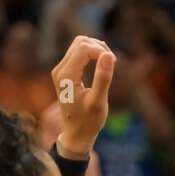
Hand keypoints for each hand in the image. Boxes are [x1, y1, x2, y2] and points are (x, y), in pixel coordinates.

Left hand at [51, 35, 115, 157]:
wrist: (76, 133)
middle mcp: (60, 70)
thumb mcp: (98, 102)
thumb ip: (103, 78)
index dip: (102, 50)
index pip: (84, 48)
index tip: (114, 63)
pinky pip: (79, 52)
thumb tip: (109, 55)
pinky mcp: (65, 71)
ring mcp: (61, 70)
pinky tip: (102, 66)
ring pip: (79, 44)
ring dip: (96, 49)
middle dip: (99, 47)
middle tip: (112, 63)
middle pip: (81, 42)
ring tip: (108, 64)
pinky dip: (92, 54)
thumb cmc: (88, 121)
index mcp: (66, 76)